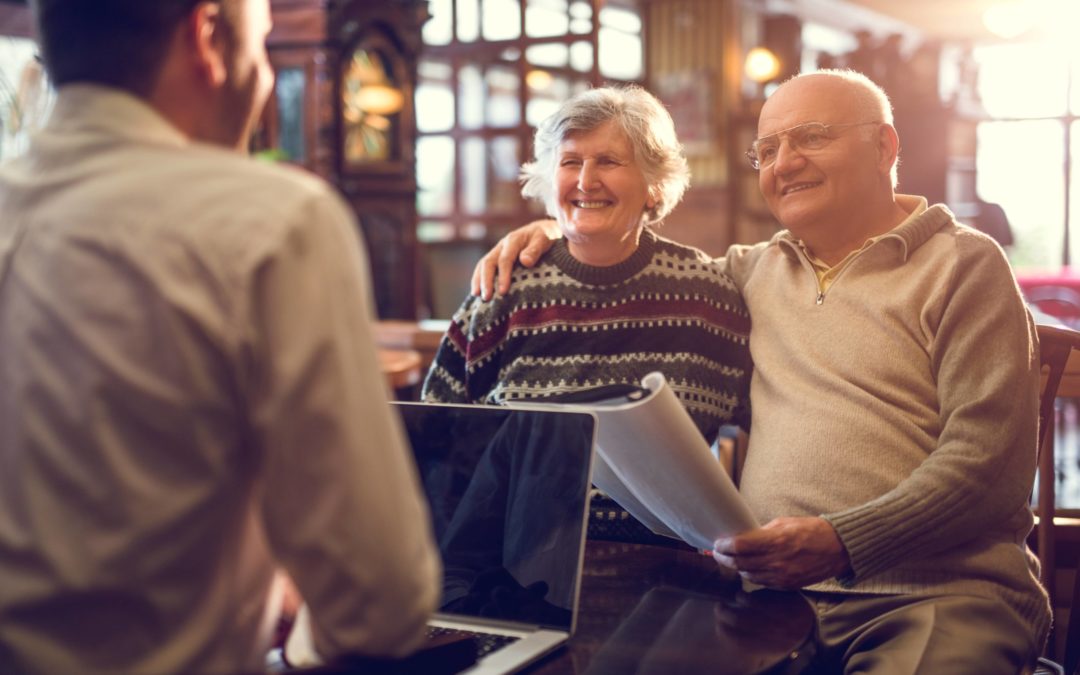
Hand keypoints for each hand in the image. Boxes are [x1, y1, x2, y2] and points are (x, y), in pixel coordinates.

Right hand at [471, 219, 560, 299]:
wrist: (544, 230)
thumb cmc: (546, 237)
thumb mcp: (544, 239)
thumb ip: (535, 250)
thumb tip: (525, 261)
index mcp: (513, 240)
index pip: (505, 259)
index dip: (503, 276)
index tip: (503, 291)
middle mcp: (502, 245)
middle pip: (489, 262)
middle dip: (486, 281)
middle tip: (487, 297)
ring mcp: (498, 251)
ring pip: (483, 265)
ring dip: (479, 281)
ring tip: (478, 296)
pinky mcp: (497, 257)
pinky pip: (484, 267)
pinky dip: (479, 279)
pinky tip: (478, 292)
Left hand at [711, 517, 850, 589]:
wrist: (837, 549)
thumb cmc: (811, 531)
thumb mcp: (785, 523)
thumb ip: (763, 532)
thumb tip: (744, 537)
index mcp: (775, 541)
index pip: (740, 546)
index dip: (724, 546)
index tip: (717, 543)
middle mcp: (777, 561)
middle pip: (740, 563)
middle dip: (725, 558)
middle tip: (718, 553)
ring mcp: (782, 576)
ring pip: (749, 575)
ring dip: (738, 568)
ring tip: (732, 560)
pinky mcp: (787, 585)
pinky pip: (763, 583)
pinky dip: (753, 575)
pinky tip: (749, 568)